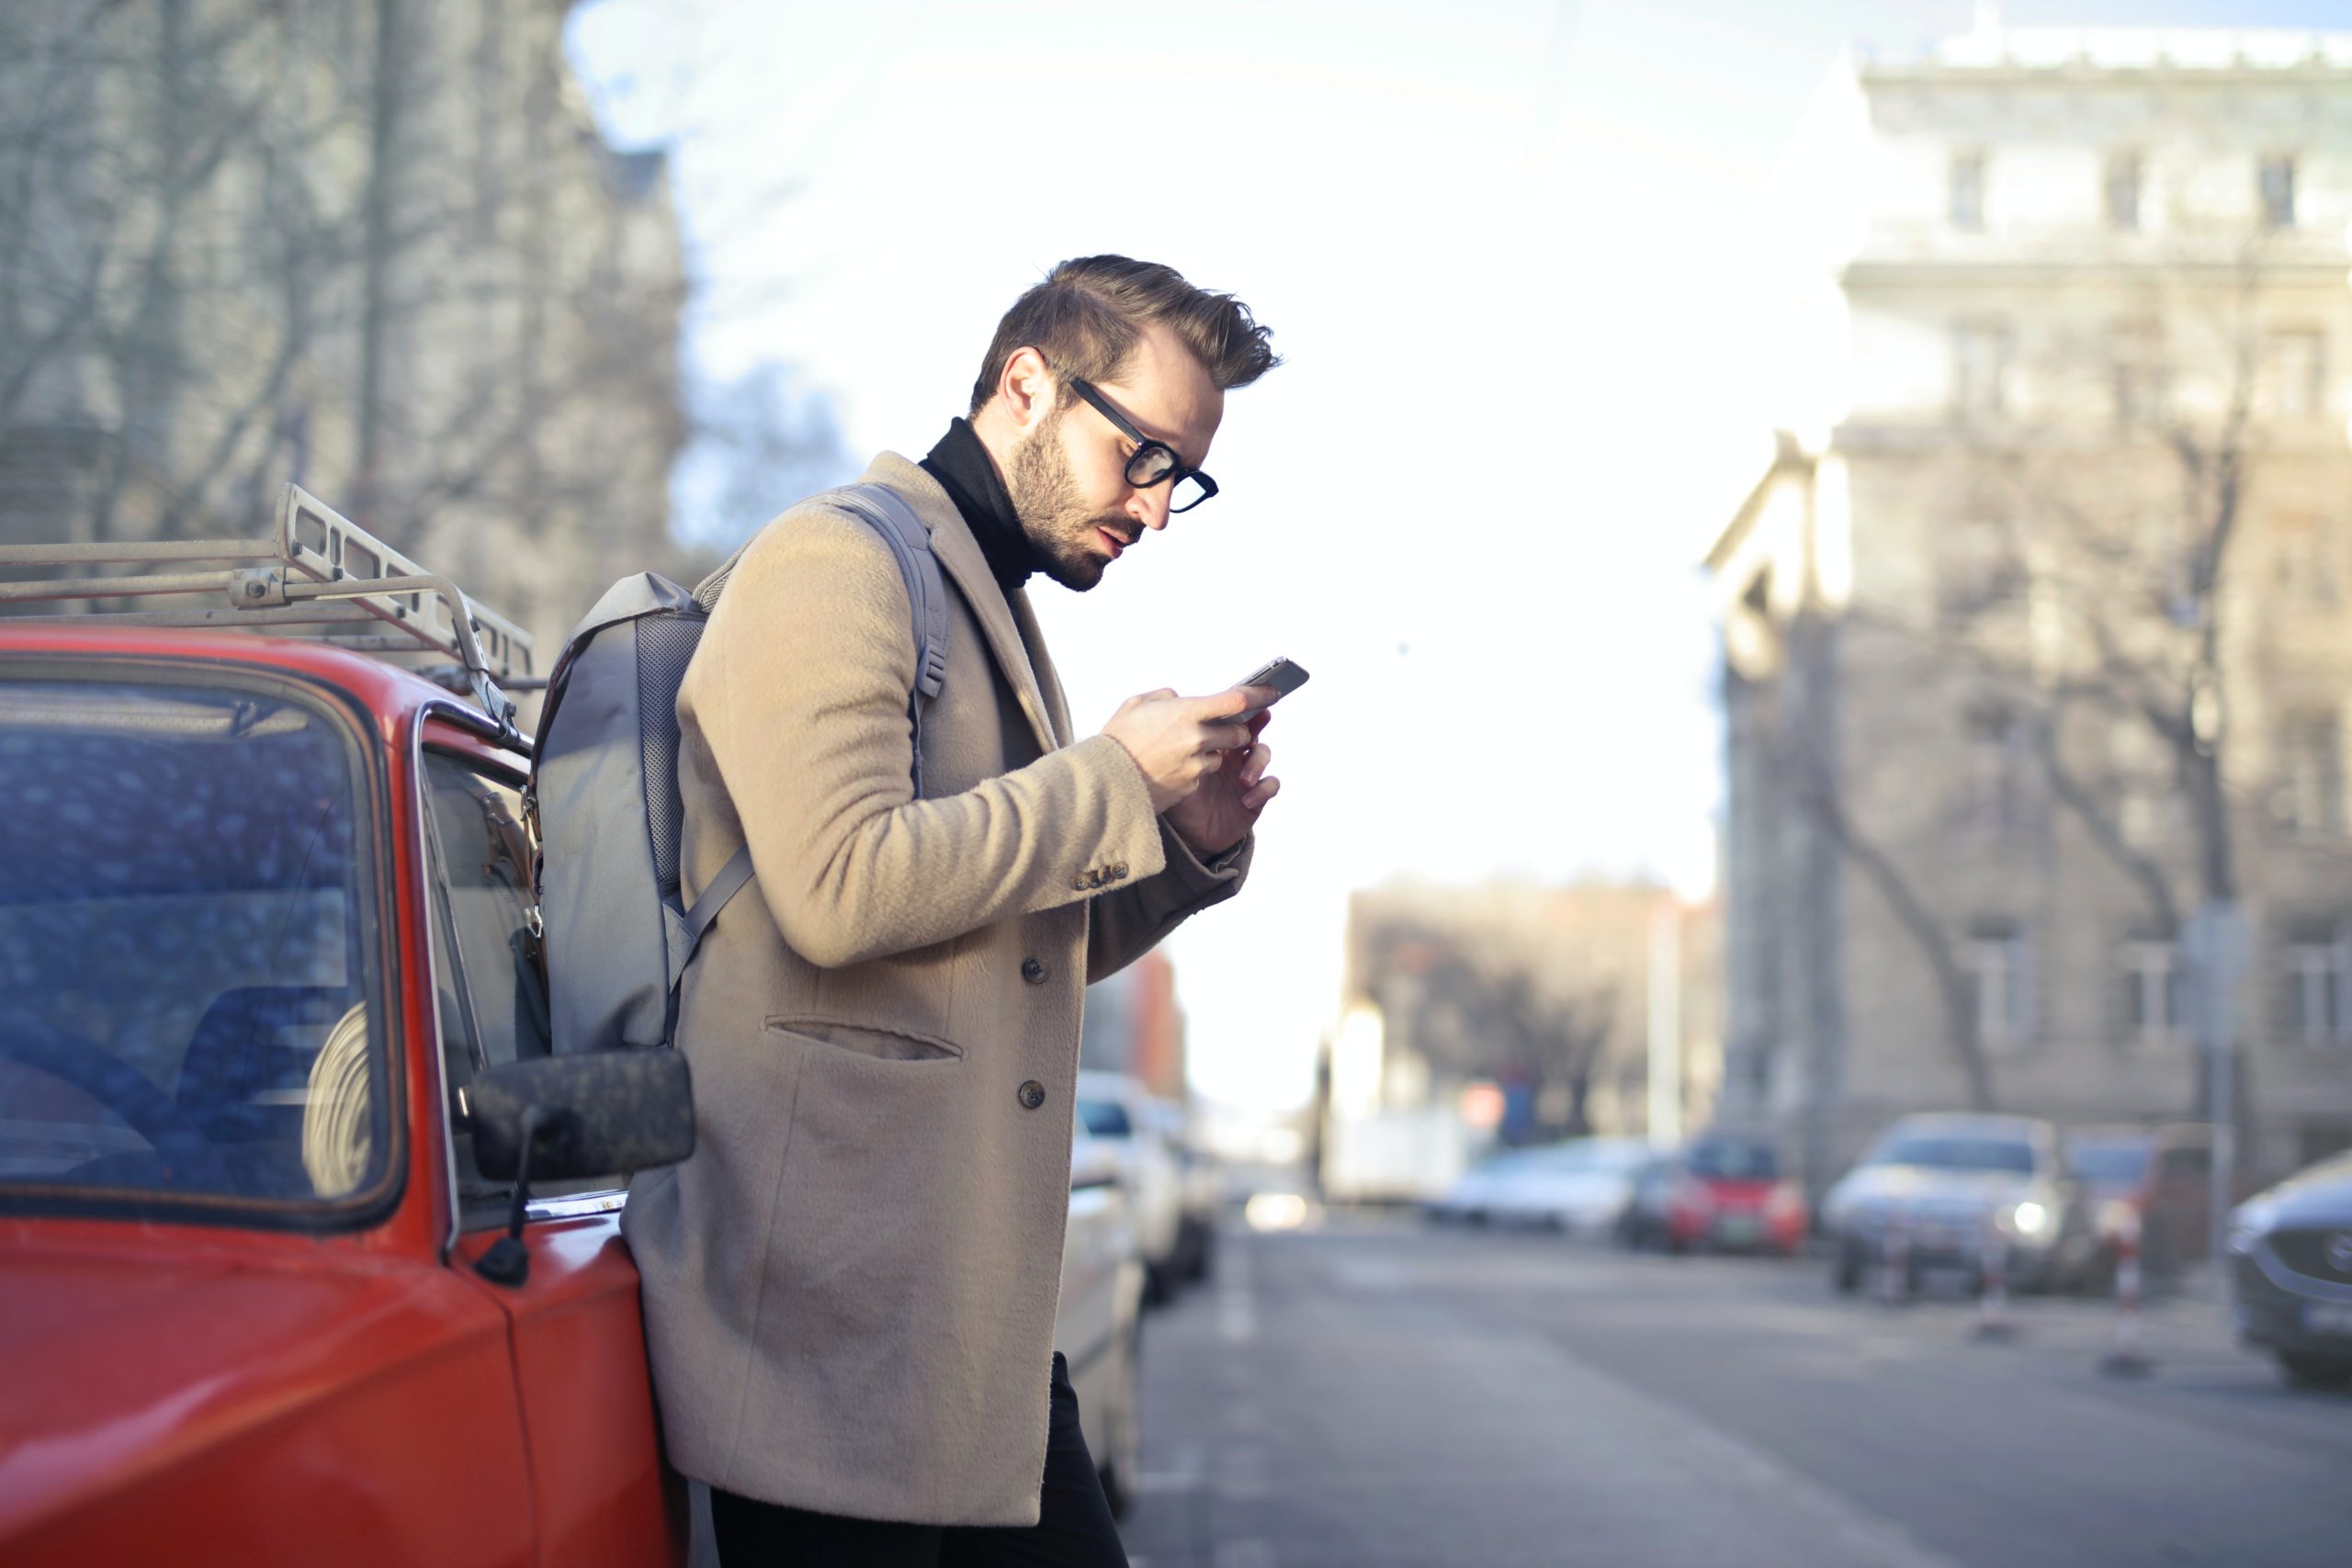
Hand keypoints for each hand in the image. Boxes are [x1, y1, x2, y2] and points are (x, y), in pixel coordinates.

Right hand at [1098, 686, 1270, 814]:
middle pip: (1237, 732)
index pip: (1236, 700)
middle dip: (1235, 730)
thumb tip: (1181, 700)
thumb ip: (1166, 698)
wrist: (1102, 783)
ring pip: (1220, 757)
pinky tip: (1169, 768)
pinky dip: (1193, 770)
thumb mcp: (1136, 705)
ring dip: (1211, 752)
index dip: (1259, 694)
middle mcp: (1195, 739)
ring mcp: (1194, 766)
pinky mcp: (1190, 787)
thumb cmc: (1116, 739)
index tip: (1273, 691)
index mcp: (1185, 713)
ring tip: (1180, 750)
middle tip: (1222, 727)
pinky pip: (1202, 775)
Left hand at [1165, 709, 1279, 859]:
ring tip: (1243, 779)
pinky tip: (1246, 800)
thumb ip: (1172, 749)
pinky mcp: (1256, 797)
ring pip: (1263, 754)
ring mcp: (1245, 774)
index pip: (1228, 720)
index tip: (1243, 701)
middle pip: (1251, 730)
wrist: (1186, 835)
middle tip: (1248, 734)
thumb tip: (1166, 718)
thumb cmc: (1177, 799)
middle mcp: (1232, 755)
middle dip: (1256, 728)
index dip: (1240, 709)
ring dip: (1256, 763)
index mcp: (1213, 743)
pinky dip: (1262, 790)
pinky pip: (1271, 785)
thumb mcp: (1171, 772)